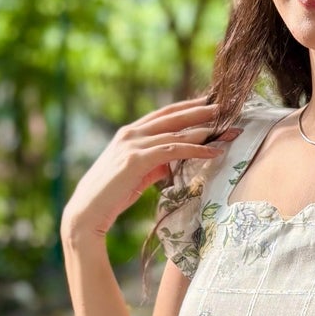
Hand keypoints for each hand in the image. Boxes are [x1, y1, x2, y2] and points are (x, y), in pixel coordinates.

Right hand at [61, 96, 238, 244]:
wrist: (88, 211)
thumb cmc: (111, 195)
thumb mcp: (137, 174)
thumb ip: (154, 163)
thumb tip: (173, 161)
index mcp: (129, 133)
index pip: (163, 114)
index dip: (186, 107)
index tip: (207, 104)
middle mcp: (130, 134)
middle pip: (172, 116)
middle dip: (199, 111)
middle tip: (223, 107)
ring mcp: (133, 145)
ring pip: (176, 132)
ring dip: (204, 130)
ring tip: (226, 129)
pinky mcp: (137, 160)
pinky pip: (173, 150)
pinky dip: (196, 149)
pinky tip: (213, 151)